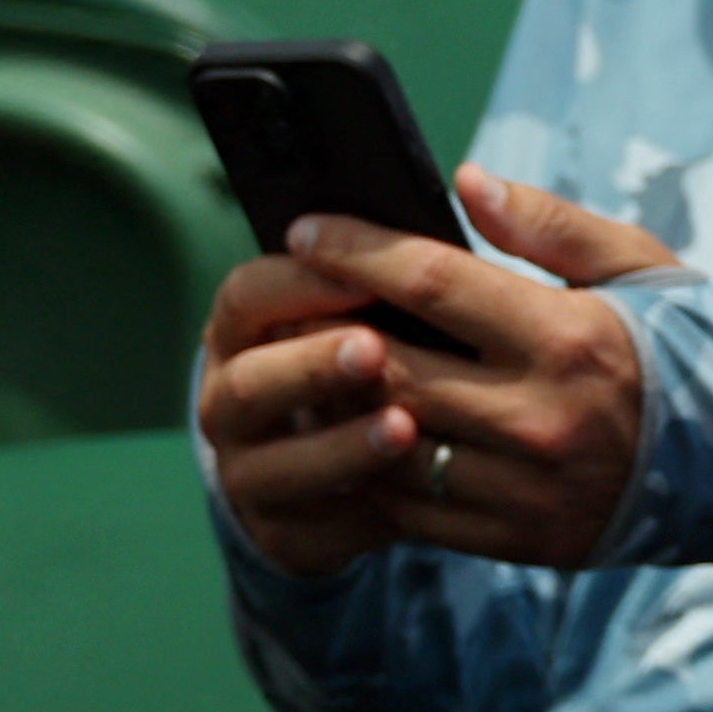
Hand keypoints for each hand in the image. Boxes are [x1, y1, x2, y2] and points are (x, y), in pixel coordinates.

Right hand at [196, 236, 423, 579]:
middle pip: (251, 380)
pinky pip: (311, 527)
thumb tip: (475, 181)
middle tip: (373, 349)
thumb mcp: (429, 295)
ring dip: (336, 444)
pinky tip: (412, 496)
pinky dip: (357, 512)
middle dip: (312, 365)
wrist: (403, 454)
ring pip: (271, 463)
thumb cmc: (416, 346)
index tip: (363, 273)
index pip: (251, 294)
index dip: (301, 282)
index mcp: (257, 324)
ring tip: (402, 425)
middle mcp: (237, 394)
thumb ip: (446, 247)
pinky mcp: (288, 530)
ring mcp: (253, 467)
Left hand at [199, 168, 677, 578]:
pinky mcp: (517, 539)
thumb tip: (464, 181)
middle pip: (390, 367)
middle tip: (286, 303)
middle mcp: (544, 415)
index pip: (434, 282)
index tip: (305, 228)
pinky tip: (350, 435)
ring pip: (385, 444)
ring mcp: (526, 487)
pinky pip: (408, 508)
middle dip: (324, 329)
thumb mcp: (641, 269)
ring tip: (304, 370)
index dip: (357, 250)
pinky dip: (367, 469)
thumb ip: (550, 226)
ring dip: (332, 407)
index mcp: (574, 336)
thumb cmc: (685, 348)